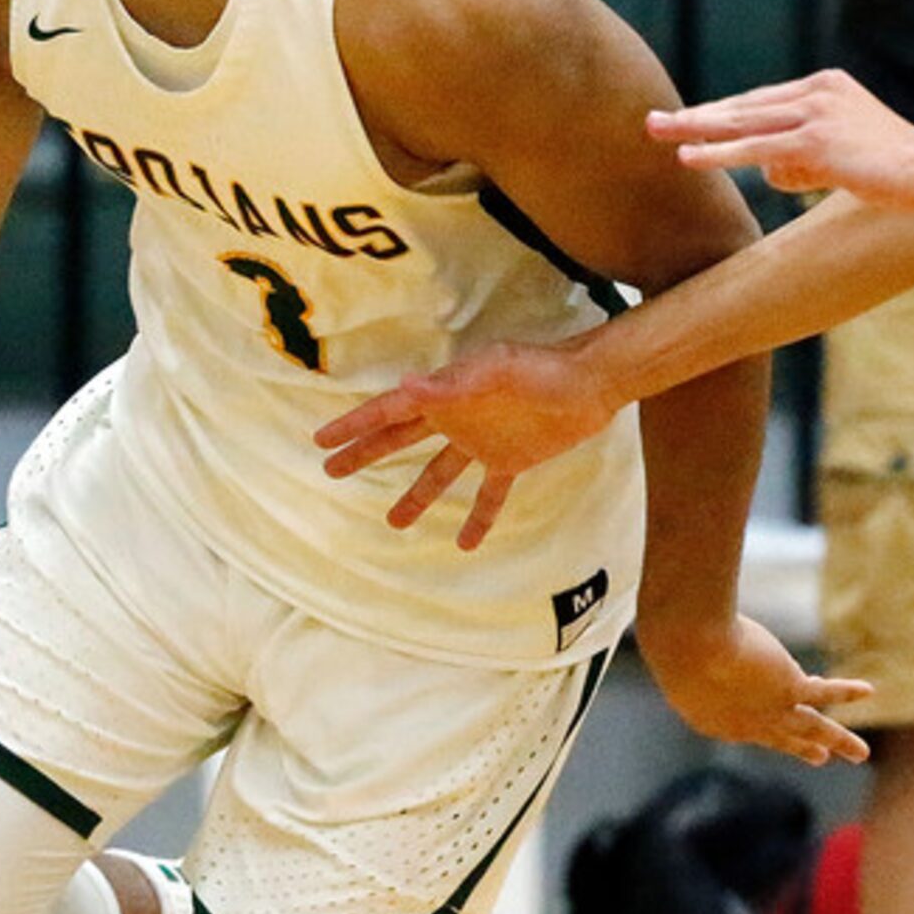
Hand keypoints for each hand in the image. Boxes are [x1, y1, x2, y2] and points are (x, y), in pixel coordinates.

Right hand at [314, 339, 619, 550]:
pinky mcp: (511, 459)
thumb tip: (407, 387)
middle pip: (400, 439)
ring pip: (439, 473)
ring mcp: (482, 440)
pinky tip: (466, 544)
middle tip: (330, 469)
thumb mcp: (498, 370)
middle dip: (365, 453)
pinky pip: (489, 495)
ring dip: (416, 496)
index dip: (355, 425)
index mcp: (446, 393)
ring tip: (392, 522)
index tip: (322, 440)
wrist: (592, 384)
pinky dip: (478, 517)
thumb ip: (453, 383)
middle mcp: (457, 417)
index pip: (390, 411)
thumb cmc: (544, 369)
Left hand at [641, 614, 870, 765]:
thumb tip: (670, 617)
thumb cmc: (669, 640)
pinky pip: (826, 694)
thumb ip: (677, 642)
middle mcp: (743, 725)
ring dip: (838, 741)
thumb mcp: (670, 647)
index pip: (743, 721)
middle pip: (781, 738)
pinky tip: (868, 690)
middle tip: (819, 758)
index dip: (760, 717)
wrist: (687, 645)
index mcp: (710, 719)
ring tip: (861, 754)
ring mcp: (769, 710)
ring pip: (813, 728)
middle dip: (802, 748)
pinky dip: (847, 692)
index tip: (770, 720)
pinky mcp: (789, 689)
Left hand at [648, 68, 913, 202]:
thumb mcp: (845, 156)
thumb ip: (806, 159)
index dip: (722, 114)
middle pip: (742, 106)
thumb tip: (771, 172)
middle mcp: (816, 92)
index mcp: (825, 86)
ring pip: (741, 123)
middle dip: (696, 116)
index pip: (760, 102)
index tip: (690, 121)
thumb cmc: (896, 169)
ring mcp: (814, 113)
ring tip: (658, 132)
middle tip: (654, 122)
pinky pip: (755, 148)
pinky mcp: (814, 141)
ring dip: (695, 129)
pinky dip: (719, 153)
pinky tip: (688, 156)